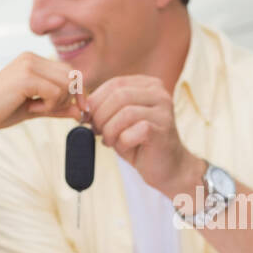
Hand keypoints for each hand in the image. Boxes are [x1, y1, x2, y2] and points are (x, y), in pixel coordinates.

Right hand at [0, 52, 82, 138]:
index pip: (70, 71)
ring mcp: (28, 64)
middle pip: (72, 75)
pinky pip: (55, 92)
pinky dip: (48, 106)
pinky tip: (31, 108)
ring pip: (67, 84)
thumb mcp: (36, 108)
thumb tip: (81, 111)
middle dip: (69, 97)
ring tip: (35, 108)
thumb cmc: (1, 111)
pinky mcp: (26, 76)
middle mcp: (32, 57)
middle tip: (47, 109)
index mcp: (33, 60)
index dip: (78, 91)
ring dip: (57, 102)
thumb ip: (58, 107)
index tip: (78, 110)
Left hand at [82, 75, 198, 195]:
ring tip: (111, 142)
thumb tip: (83, 106)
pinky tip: (126, 147)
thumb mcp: (121, 120)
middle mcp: (159, 94)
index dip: (96, 101)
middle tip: (99, 132)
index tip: (89, 118)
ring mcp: (163, 111)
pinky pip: (131, 132)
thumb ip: (106, 108)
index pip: (115, 84)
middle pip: (118, 96)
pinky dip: (122, 142)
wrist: (168, 168)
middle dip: (101, 116)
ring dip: (110, 130)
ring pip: (124, 113)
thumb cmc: (141, 143)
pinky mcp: (161, 131)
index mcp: (149, 85)